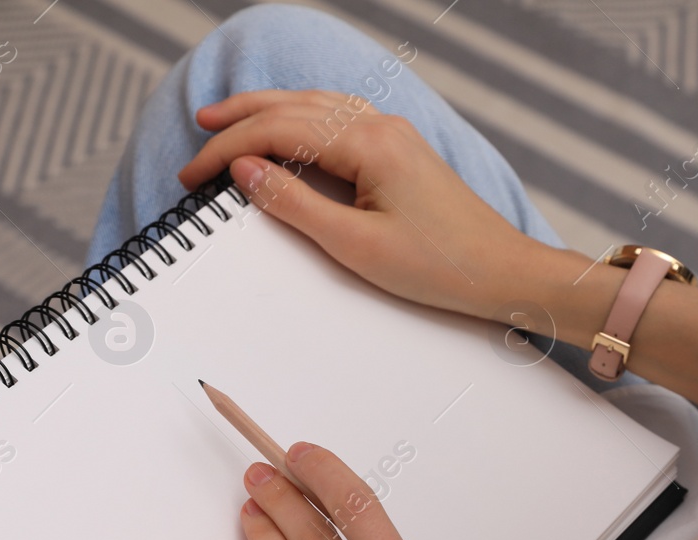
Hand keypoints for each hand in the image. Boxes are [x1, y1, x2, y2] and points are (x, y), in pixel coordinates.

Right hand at [180, 89, 697, 422]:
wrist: (504, 274)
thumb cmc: (442, 266)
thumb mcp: (355, 246)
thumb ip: (295, 204)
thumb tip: (246, 171)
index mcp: (369, 144)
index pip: (279, 131)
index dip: (229, 149)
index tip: (193, 174)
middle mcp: (381, 127)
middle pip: (294, 108)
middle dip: (240, 119)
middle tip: (197, 131)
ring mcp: (394, 136)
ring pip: (316, 107)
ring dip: (269, 111)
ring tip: (229, 119)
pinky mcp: (401, 152)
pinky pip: (339, 120)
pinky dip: (302, 120)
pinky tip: (289, 127)